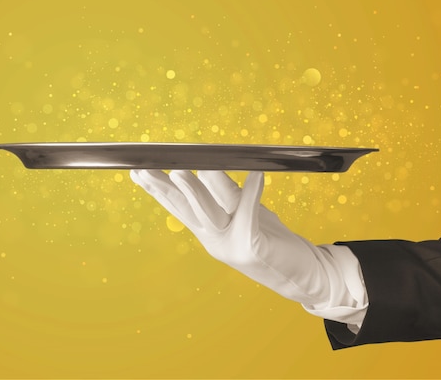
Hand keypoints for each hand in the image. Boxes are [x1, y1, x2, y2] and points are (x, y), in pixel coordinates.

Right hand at [130, 170, 356, 309]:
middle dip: (164, 189)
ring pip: (209, 213)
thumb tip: (209, 165)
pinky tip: (256, 173)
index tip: (138, 172)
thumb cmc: (271, 239)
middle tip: (146, 170)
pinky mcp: (253, 247)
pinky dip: (252, 191)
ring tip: (181, 171)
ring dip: (195, 190)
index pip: (178, 208)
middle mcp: (215, 240)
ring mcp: (232, 246)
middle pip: (186, 210)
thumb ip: (225, 192)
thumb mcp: (243, 212)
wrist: (302, 275)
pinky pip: (250, 213)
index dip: (158, 190)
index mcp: (208, 232)